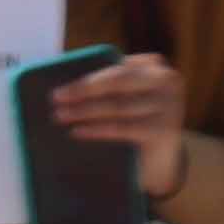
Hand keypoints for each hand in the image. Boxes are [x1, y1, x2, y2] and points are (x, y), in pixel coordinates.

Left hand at [56, 52, 188, 197]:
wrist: (161, 156)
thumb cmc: (134, 119)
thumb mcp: (124, 97)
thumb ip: (105, 86)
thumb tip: (64, 87)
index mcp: (154, 66)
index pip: (116, 68)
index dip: (86, 77)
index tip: (58, 87)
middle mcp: (166, 81)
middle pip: (117, 82)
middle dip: (83, 90)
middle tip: (54, 99)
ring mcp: (168, 104)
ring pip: (117, 105)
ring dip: (84, 111)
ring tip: (59, 116)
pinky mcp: (164, 128)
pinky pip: (122, 127)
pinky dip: (96, 129)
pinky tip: (76, 131)